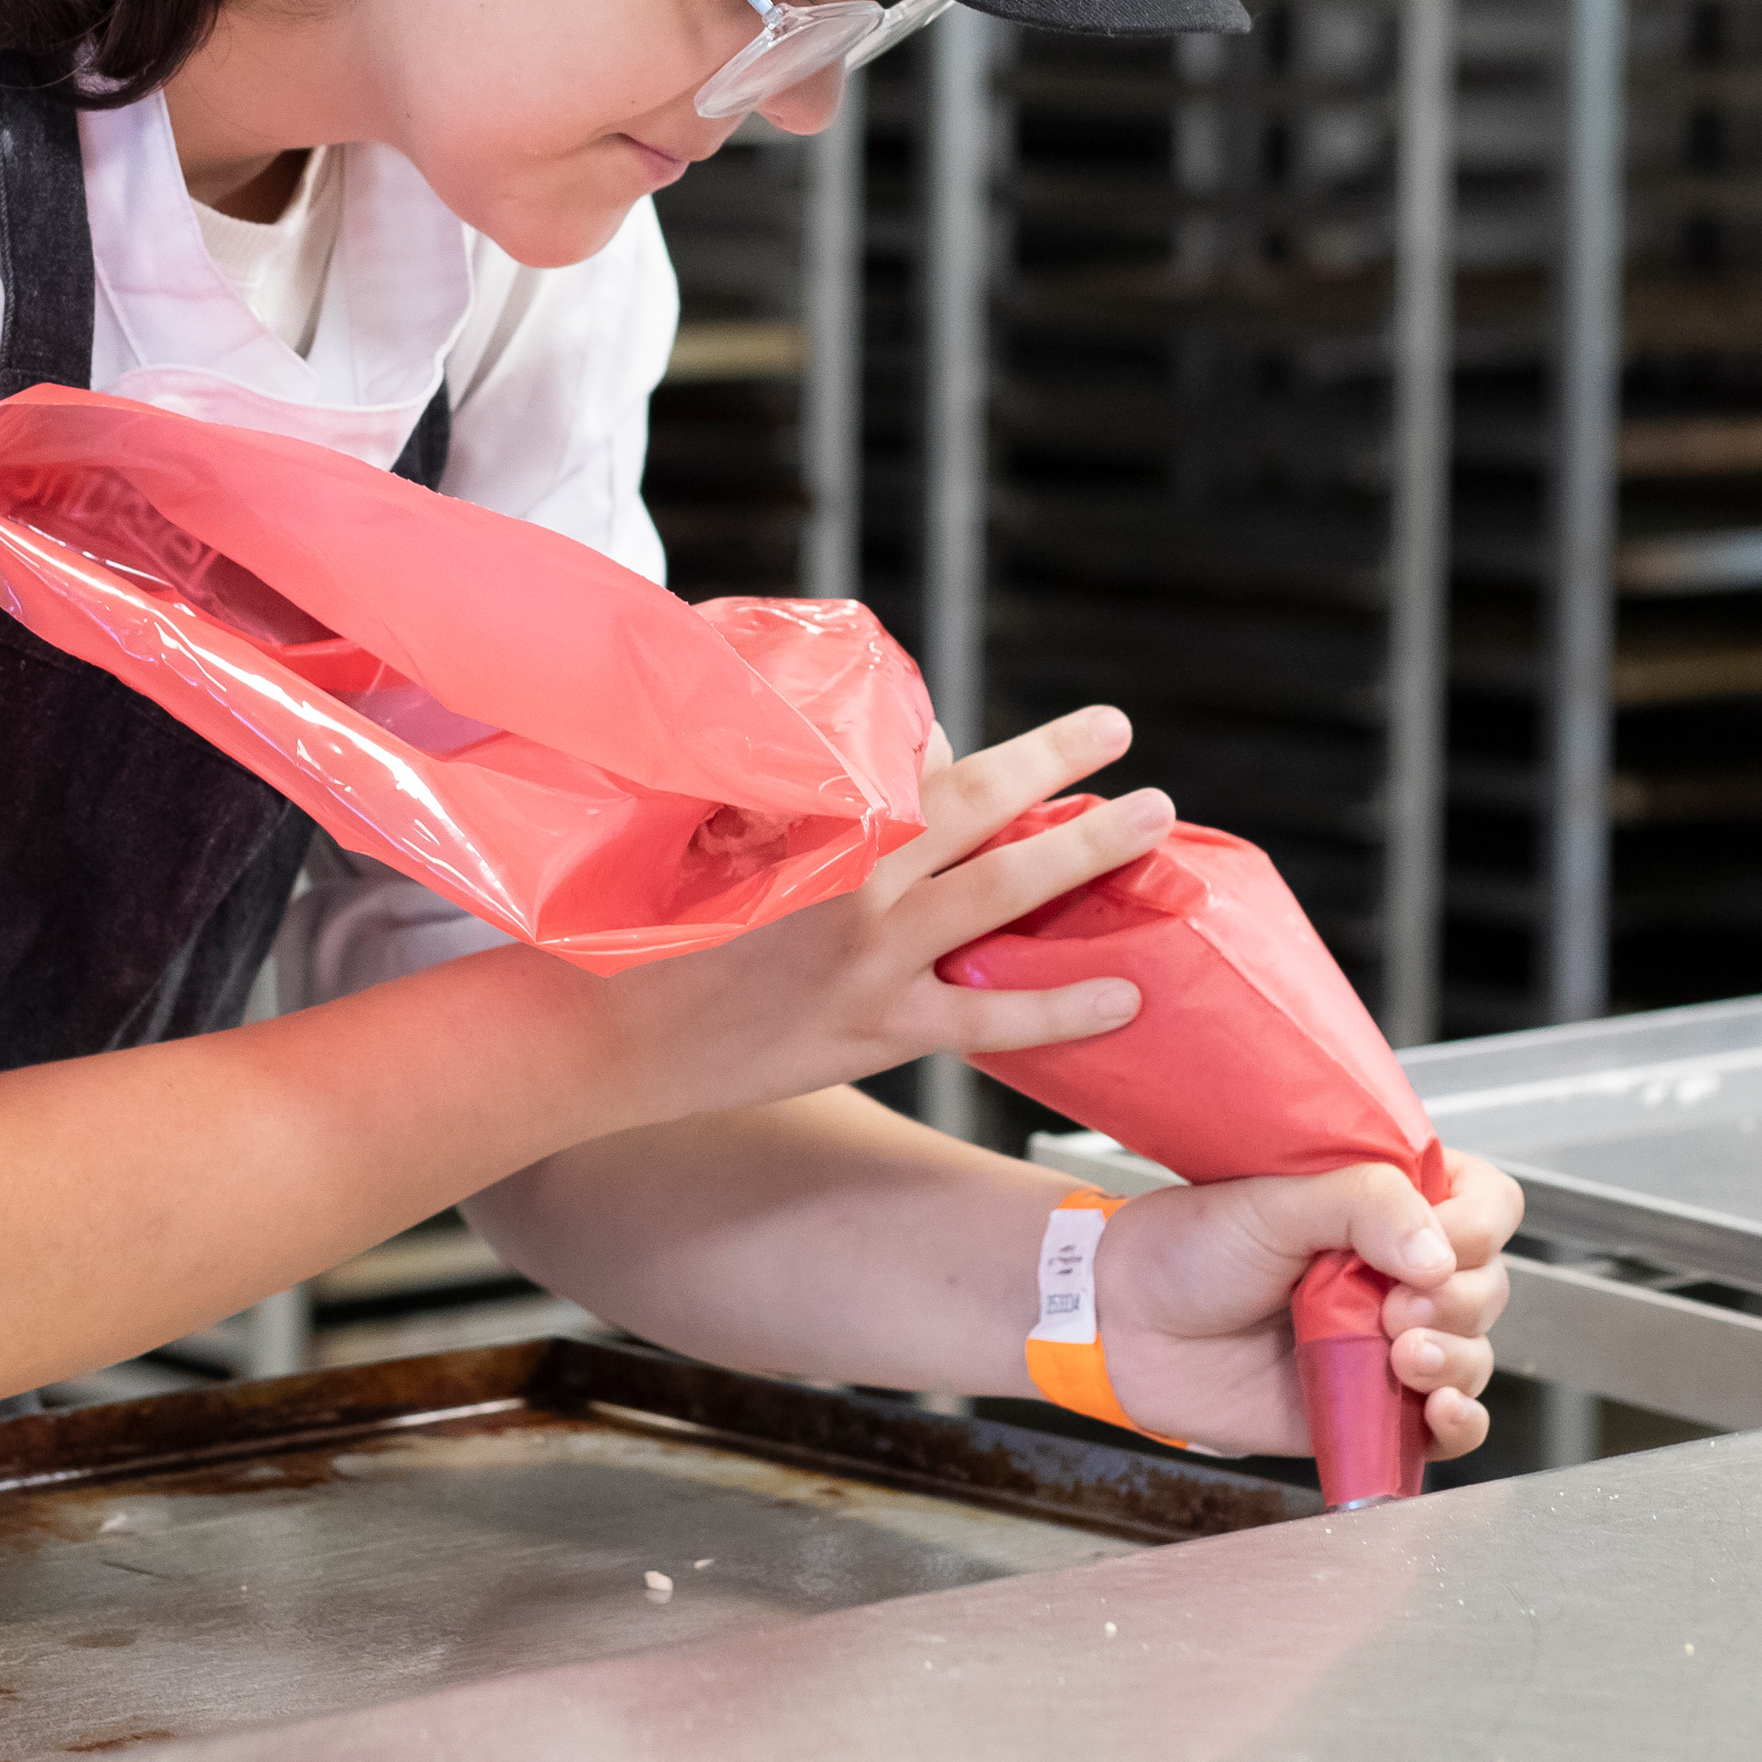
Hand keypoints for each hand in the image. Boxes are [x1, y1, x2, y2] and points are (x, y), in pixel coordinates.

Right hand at [599, 707, 1167, 1125]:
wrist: (610, 1032)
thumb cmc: (655, 927)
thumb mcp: (717, 837)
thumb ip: (802, 797)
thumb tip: (891, 759)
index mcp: (814, 819)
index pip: (915, 759)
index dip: (972, 747)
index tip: (1019, 737)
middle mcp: (854, 875)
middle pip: (978, 803)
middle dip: (1054, 761)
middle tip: (1118, 730)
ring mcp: (872, 954)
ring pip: (1003, 890)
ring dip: (1084, 848)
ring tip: (1151, 817)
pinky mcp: (880, 1028)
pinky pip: (994, 1015)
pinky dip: (1064, 1006)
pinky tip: (1126, 993)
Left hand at [1090, 1152, 1524, 1462]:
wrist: (1127, 1324)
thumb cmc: (1186, 1249)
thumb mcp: (1271, 1200)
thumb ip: (1362, 1205)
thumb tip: (1437, 1253)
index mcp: (1385, 1205)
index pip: (1484, 1203)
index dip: (1476, 1224)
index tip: (1436, 1241)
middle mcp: (1398, 1272)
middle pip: (1488, 1285)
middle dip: (1458, 1301)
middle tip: (1394, 1308)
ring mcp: (1388, 1341)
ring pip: (1474, 1354)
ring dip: (1456, 1359)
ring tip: (1399, 1355)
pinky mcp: (1372, 1406)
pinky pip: (1447, 1425)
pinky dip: (1460, 1423)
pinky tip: (1439, 1411)